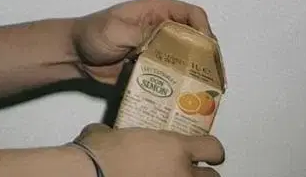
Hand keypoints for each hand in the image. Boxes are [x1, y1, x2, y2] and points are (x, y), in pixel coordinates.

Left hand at [70, 0, 212, 84]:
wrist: (76, 54)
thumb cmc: (94, 34)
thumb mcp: (117, 30)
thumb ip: (141, 34)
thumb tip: (165, 43)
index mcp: (158, 10)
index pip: (193, 15)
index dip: (205, 32)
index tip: (209, 55)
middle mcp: (164, 27)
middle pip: (196, 39)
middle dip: (206, 59)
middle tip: (215, 82)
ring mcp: (160, 48)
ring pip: (188, 59)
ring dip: (197, 75)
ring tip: (206, 94)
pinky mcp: (154, 67)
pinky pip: (174, 75)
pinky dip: (182, 85)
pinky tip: (187, 100)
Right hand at [72, 123, 224, 176]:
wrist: (92, 174)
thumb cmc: (101, 152)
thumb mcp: (114, 132)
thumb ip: (126, 133)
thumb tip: (113, 133)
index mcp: (174, 147)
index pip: (213, 148)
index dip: (209, 150)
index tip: (203, 150)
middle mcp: (182, 172)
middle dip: (201, 173)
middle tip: (185, 169)